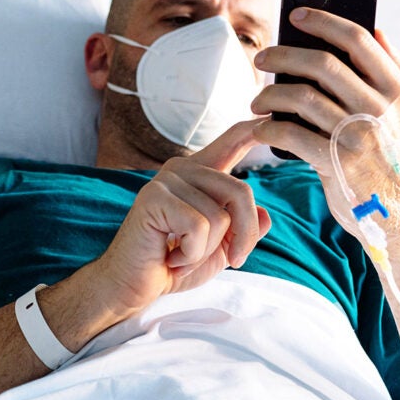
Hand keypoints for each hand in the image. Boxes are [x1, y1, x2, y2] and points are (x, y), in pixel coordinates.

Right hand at [90, 120, 272, 315]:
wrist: (132, 286)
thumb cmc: (174, 265)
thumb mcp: (220, 249)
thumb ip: (243, 230)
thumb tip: (265, 215)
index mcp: (200, 175)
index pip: (232, 141)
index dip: (254, 129)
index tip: (267, 112)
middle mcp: (182, 168)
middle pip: (241, 193)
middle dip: (243, 237)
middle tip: (229, 260)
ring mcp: (166, 180)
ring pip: (220, 217)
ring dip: (206, 252)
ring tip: (181, 256)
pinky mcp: (154, 197)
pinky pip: (198, 227)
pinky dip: (191, 254)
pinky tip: (170, 257)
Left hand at [249, 7, 399, 239]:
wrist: (395, 211)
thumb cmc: (391, 152)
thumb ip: (394, 68)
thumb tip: (376, 28)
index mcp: (396, 88)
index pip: (358, 39)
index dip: (323, 20)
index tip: (295, 15)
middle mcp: (380, 108)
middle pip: (322, 64)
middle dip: (283, 55)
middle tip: (261, 58)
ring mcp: (357, 135)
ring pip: (301, 97)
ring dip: (269, 94)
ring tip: (257, 100)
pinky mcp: (335, 163)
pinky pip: (290, 134)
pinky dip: (268, 128)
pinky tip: (260, 128)